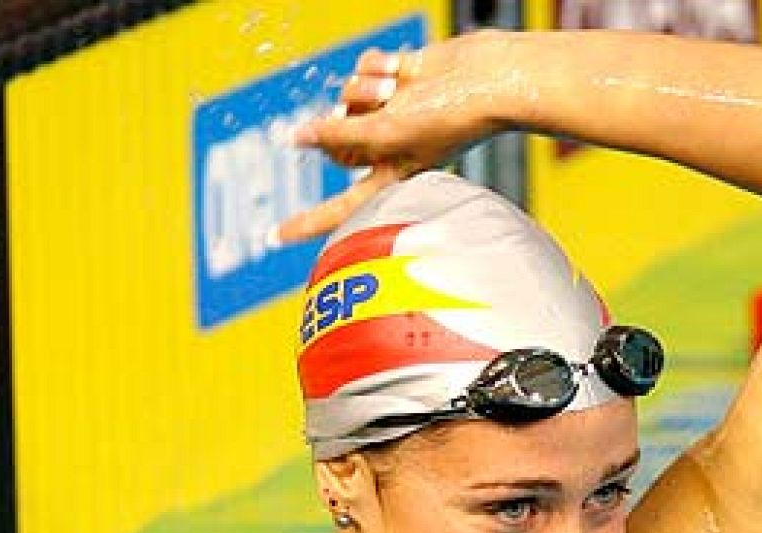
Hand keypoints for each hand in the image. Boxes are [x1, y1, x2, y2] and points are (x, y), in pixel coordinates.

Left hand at [278, 32, 518, 242]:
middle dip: (345, 120)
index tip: (274, 236)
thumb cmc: (450, 116)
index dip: (307, 222)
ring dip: (365, 89)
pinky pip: (362, 69)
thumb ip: (339, 137)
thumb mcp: (388, 133)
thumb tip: (297, 137)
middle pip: (335, 138)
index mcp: (390, 177)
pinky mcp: (396, 79)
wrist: (487, 76)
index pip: (339, 206)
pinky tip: (402, 69)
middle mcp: (388, 148)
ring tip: (397, 88)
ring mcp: (392, 112)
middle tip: (372, 112)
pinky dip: (377, 67)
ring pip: (346, 98)